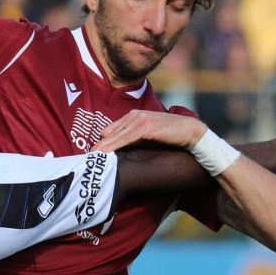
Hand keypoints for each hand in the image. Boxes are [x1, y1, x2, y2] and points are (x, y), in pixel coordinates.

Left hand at [92, 110, 207, 152]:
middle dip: (97, 146)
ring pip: (115, 136)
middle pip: (109, 133)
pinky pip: (125, 138)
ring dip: (102, 147)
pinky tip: (104, 154)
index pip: (110, 130)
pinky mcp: (146, 127)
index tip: (90, 154)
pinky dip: (113, 146)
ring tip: (90, 159)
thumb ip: (134, 138)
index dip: (100, 142)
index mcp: (133, 116)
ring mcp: (140, 120)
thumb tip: (119, 150)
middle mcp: (134, 115)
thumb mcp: (148, 135)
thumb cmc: (170, 135)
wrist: (191, 132)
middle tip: (84, 159)